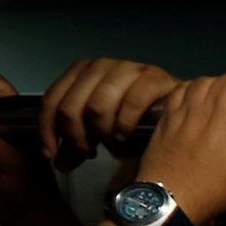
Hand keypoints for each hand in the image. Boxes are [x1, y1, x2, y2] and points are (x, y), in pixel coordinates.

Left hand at [33, 55, 179, 164]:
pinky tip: (127, 135)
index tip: (51, 153)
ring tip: (111, 142)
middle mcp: (103, 65)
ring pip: (98, 104)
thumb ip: (77, 145)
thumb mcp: (99, 134)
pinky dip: (125, 124)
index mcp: (83, 72)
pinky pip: (131, 102)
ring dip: (102, 131)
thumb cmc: (136, 124)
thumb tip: (57, 161)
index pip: (52, 99)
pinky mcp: (155, 77)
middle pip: (71, 106)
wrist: (178, 116)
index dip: (47, 129)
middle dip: (76, 136)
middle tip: (88, 151)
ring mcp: (130, 68)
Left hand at [130, 73, 225, 225]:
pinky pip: (188, 85)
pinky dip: (198, 89)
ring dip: (222, 88)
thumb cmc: (216, 190)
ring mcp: (191, 105)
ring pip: (212, 79)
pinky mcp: (171, 108)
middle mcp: (216, 106)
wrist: (171, 196)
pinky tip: (201, 104)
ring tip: (224, 106)